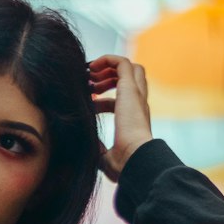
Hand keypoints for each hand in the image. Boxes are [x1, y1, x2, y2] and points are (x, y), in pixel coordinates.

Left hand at [87, 54, 153, 181]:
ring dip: (109, 67)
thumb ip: (97, 149)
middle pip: (131, 78)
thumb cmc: (123, 164)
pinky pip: (122, 63)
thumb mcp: (105, 157)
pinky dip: (107, 59)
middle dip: (109, 77)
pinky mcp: (130, 89)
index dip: (102, 98)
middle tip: (91, 86)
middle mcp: (138, 104)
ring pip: (130, 67)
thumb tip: (85, 145)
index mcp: (135, 119)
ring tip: (90, 75)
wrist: (136, 160)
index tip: (88, 103)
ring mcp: (136, 95)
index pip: (121, 100)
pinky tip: (92, 68)